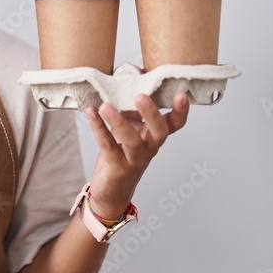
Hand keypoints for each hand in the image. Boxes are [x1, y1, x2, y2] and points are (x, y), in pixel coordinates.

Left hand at [84, 92, 189, 219]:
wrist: (111, 191)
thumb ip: (130, 110)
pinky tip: (91, 114)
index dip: (181, 111)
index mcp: (154, 137)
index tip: (182, 94)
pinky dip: (98, 128)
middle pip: (159, 132)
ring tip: (105, 106)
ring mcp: (134, 159)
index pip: (174, 124)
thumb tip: (130, 81)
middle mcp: (149, 148)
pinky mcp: (117, 166)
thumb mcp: (129, 129)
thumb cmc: (121, 155)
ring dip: (118, 122)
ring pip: (132, 141)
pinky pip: (108, 146)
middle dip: (152, 114)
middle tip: (141, 96)